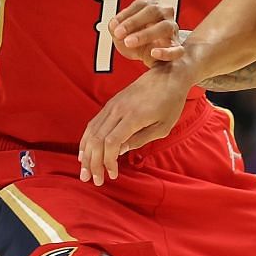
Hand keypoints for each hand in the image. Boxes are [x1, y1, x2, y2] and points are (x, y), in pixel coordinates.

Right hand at [77, 68, 192, 184]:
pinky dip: (87, 139)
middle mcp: (118, 110)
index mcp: (133, 116)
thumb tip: (120, 151)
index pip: (112, 142)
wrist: (167, 75)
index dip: (108, 161)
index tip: (112, 175)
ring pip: (91, 131)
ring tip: (84, 170)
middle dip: (92, 162)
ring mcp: (112, 106)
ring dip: (86, 153)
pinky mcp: (111, 104)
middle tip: (92, 180)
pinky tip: (84, 152)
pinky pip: (93, 123)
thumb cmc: (170, 102)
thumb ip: (141, 139)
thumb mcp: (163, 126)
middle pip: (97, 139)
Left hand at [108, 0, 185, 66]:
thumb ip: (114, 28)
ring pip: (165, 27)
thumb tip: (114, 25)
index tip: (114, 25)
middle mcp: (165, 12)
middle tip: (119, 33)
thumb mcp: (120, 33)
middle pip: (153, 10)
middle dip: (133, 22)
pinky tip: (154, 53)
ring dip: (146, 34)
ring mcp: (173, 29)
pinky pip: (176, 49)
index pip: (142, 3)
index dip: (127, 13)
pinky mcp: (177, 47)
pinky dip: (165, 51)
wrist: (148, 57)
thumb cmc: (135, 40)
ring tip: (129, 42)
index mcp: (151, 3)